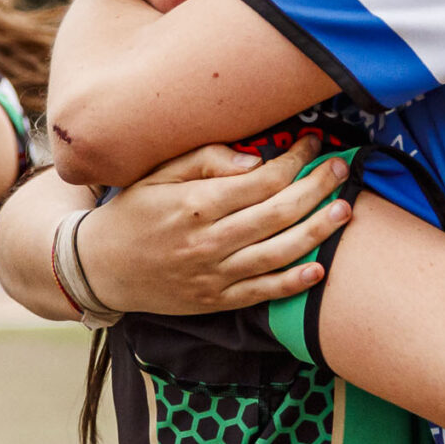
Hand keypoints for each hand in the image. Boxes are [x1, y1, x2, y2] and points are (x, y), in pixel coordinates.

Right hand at [76, 135, 353, 315]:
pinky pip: (262, 292)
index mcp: (194, 204)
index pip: (261, 180)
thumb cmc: (132, 211)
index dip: (293, 159)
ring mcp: (213, 275)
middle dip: (317, 187)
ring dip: (317, 231)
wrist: (100, 267)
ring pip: (278, 253)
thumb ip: (204, 160)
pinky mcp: (215, 300)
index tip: (311, 142)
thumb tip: (254, 159)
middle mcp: (207, 241)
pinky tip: (319, 267)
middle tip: (341, 169)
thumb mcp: (156, 174)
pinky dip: (293, 282)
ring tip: (344, 211)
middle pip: (278, 213)